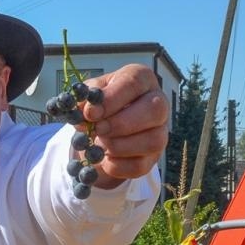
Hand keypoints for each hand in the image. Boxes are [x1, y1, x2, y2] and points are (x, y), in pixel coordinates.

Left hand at [77, 64, 170, 186]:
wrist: (104, 129)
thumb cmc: (100, 105)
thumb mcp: (89, 96)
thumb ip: (84, 100)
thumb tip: (86, 111)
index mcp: (142, 79)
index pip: (134, 83)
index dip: (112, 99)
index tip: (91, 113)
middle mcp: (158, 103)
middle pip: (155, 110)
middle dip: (121, 123)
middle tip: (97, 129)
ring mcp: (160, 131)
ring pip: (152, 141)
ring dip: (118, 146)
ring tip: (99, 145)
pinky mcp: (154, 156)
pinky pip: (141, 165)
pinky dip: (117, 165)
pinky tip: (104, 159)